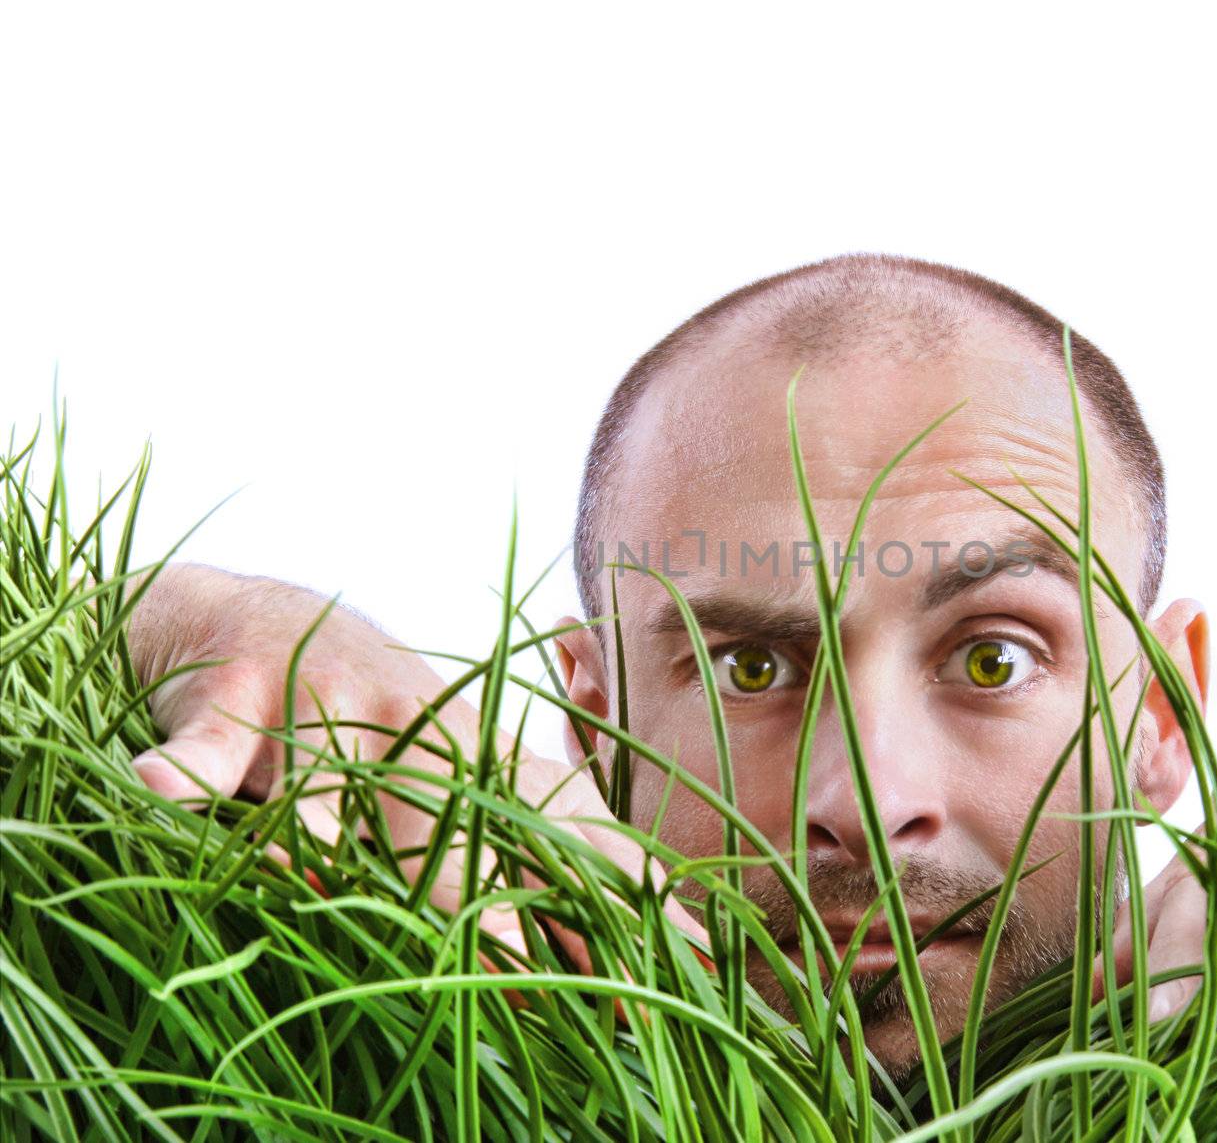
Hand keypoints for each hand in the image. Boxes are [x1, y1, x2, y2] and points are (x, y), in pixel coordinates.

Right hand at [125, 563, 700, 970]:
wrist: (265, 614)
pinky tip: (165, 790)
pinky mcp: (234, 696)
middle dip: (479, 894)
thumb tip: (627, 958)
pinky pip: (209, 741)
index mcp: (479, 757)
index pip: (564, 826)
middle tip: (519, 966)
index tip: (689, 951)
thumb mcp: (458, 779)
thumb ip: (528, 854)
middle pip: (445, 820)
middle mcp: (415, 727)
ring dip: (326, 830)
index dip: (621, 884)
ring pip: (328, 780)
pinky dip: (187, 767)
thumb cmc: (379, 729)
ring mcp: (325, 707)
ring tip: (325, 875)